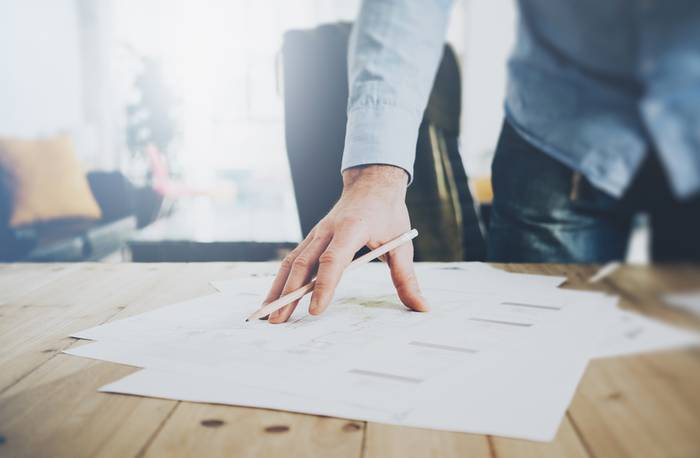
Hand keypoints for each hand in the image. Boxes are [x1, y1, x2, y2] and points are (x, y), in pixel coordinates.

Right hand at [265, 165, 428, 322]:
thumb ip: (407, 278)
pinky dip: (280, 280)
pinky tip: (273, 298)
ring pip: (290, 262)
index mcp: (351, 229)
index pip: (333, 260)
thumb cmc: (387, 213)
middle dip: (289, 294)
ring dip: (277, 289)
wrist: (371, 182)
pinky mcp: (311, 238)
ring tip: (266, 315)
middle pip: (303, 264)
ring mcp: (315, 234)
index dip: (324, 286)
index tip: (316, 310)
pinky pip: (291, 260)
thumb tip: (421, 306)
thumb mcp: (402, 244)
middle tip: (278, 321)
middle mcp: (327, 231)